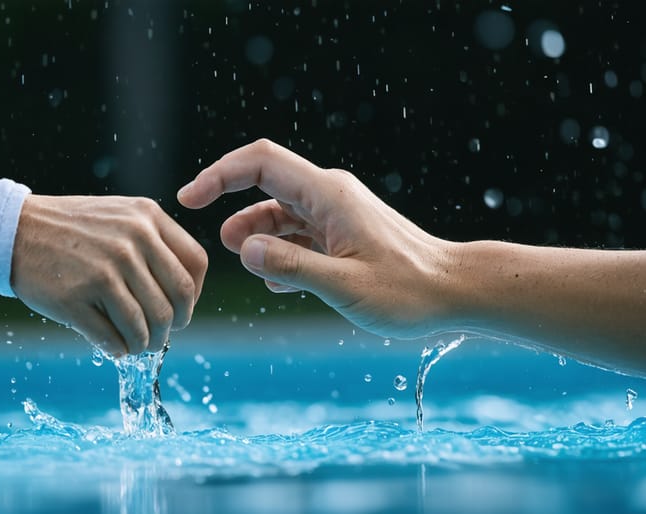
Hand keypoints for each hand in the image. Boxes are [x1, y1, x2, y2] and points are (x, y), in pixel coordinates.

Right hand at [10, 194, 207, 354]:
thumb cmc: (72, 229)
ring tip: (135, 344)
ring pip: (148, 326)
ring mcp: (104, 271)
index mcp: (147, 218)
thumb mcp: (122, 215)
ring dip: (145, 345)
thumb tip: (187, 294)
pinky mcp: (76, 298)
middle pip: (176, 303)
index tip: (179, 309)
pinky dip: (119, 351)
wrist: (13, 231)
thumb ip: (156, 242)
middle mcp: (131, 242)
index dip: (194, 297)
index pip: (196, 266)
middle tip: (159, 335)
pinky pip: (114, 339)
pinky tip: (113, 346)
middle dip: (172, 328)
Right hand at [177, 139, 452, 337]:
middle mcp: (329, 195)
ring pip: (281, 212)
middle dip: (234, 209)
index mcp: (327, 195)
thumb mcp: (344, 285)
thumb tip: (244, 249)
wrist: (455, 291)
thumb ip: (291, 266)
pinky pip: (300, 233)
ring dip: (258, 235)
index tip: (190, 199)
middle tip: (220, 249)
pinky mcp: (343, 233)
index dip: (219, 174)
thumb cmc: (409, 291)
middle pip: (266, 183)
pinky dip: (281, 251)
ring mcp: (337, 213)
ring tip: (249, 266)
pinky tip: (278, 281)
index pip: (260, 163)